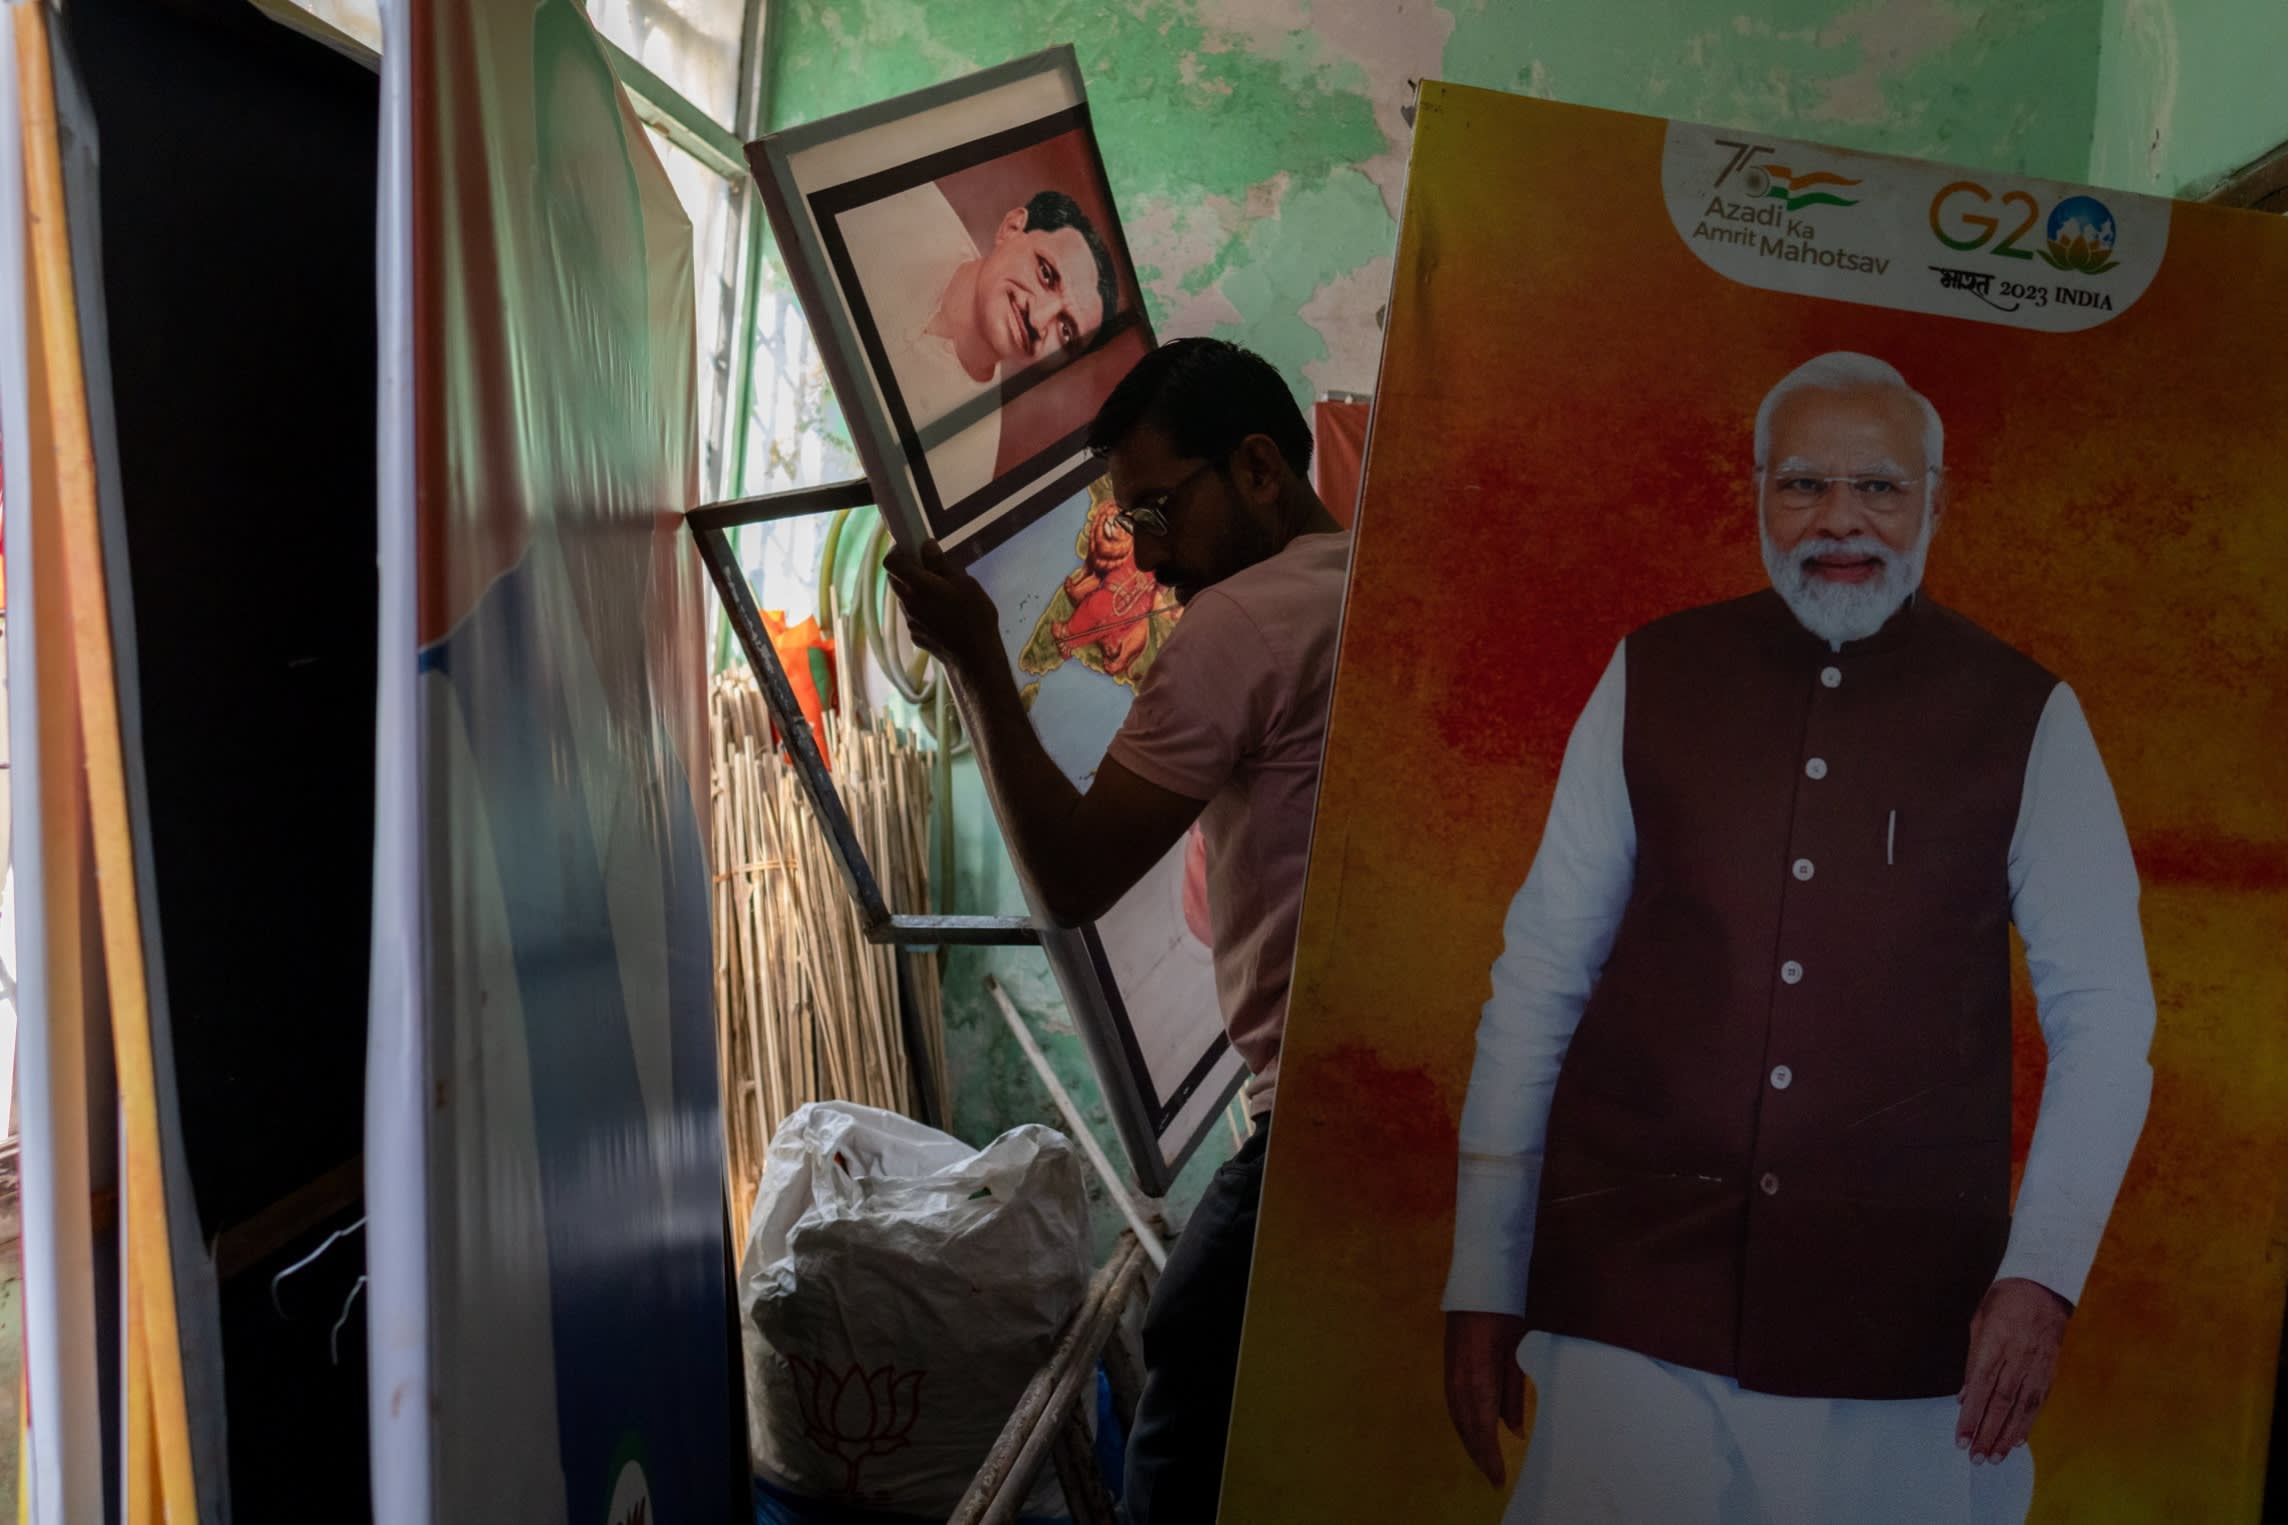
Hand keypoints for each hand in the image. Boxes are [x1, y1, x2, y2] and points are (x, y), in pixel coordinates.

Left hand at [883, 539, 1000, 675]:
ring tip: (940, 594)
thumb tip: (926, 546)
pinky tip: (942, 615)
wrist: (975, 658)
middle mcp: (908, 603)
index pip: (891, 562)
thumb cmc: (974, 616)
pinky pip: (913, 614)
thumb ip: (941, 565)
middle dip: (906, 569)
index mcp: (918, 586)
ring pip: (904, 597)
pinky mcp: (914, 635)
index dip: (897, 551)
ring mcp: (909, 621)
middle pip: (894, 579)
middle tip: (929, 569)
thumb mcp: (964, 583)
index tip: (913, 547)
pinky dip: (921, 608)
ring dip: (915, 590)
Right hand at [1444, 1310, 1528, 1487]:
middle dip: (1478, 1454)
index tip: (1498, 1479)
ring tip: (1483, 1459)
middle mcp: (1458, 1382)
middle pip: (1466, 1427)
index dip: (1489, 1456)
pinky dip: (1462, 1424)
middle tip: (1492, 1476)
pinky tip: (1471, 1431)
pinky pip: (1453, 1405)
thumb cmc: (1504, 1318)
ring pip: (1457, 1418)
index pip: (1481, 1428)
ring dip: (1469, 1441)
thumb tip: (1514, 1431)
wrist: (1477, 1286)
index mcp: (1477, 1380)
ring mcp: (1450, 1374)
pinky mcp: (1449, 1368)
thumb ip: (1513, 1395)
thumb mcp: (1516, 1356)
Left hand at [1956, 1277, 2071, 1463]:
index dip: (1971, 1416)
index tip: (1961, 1438)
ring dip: (2007, 1435)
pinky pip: (2038, 1401)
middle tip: (1976, 1456)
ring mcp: (2037, 1365)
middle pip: (2001, 1402)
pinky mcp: (2050, 1370)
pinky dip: (2027, 1423)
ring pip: (2022, 1407)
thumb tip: (1964, 1397)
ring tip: (1995, 1457)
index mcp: (1996, 1342)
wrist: (2044, 1286)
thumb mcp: (1979, 1322)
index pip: (1980, 1386)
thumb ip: (1972, 1361)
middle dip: (1988, 1433)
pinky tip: (2017, 1440)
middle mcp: (2018, 1357)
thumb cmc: (2005, 1301)